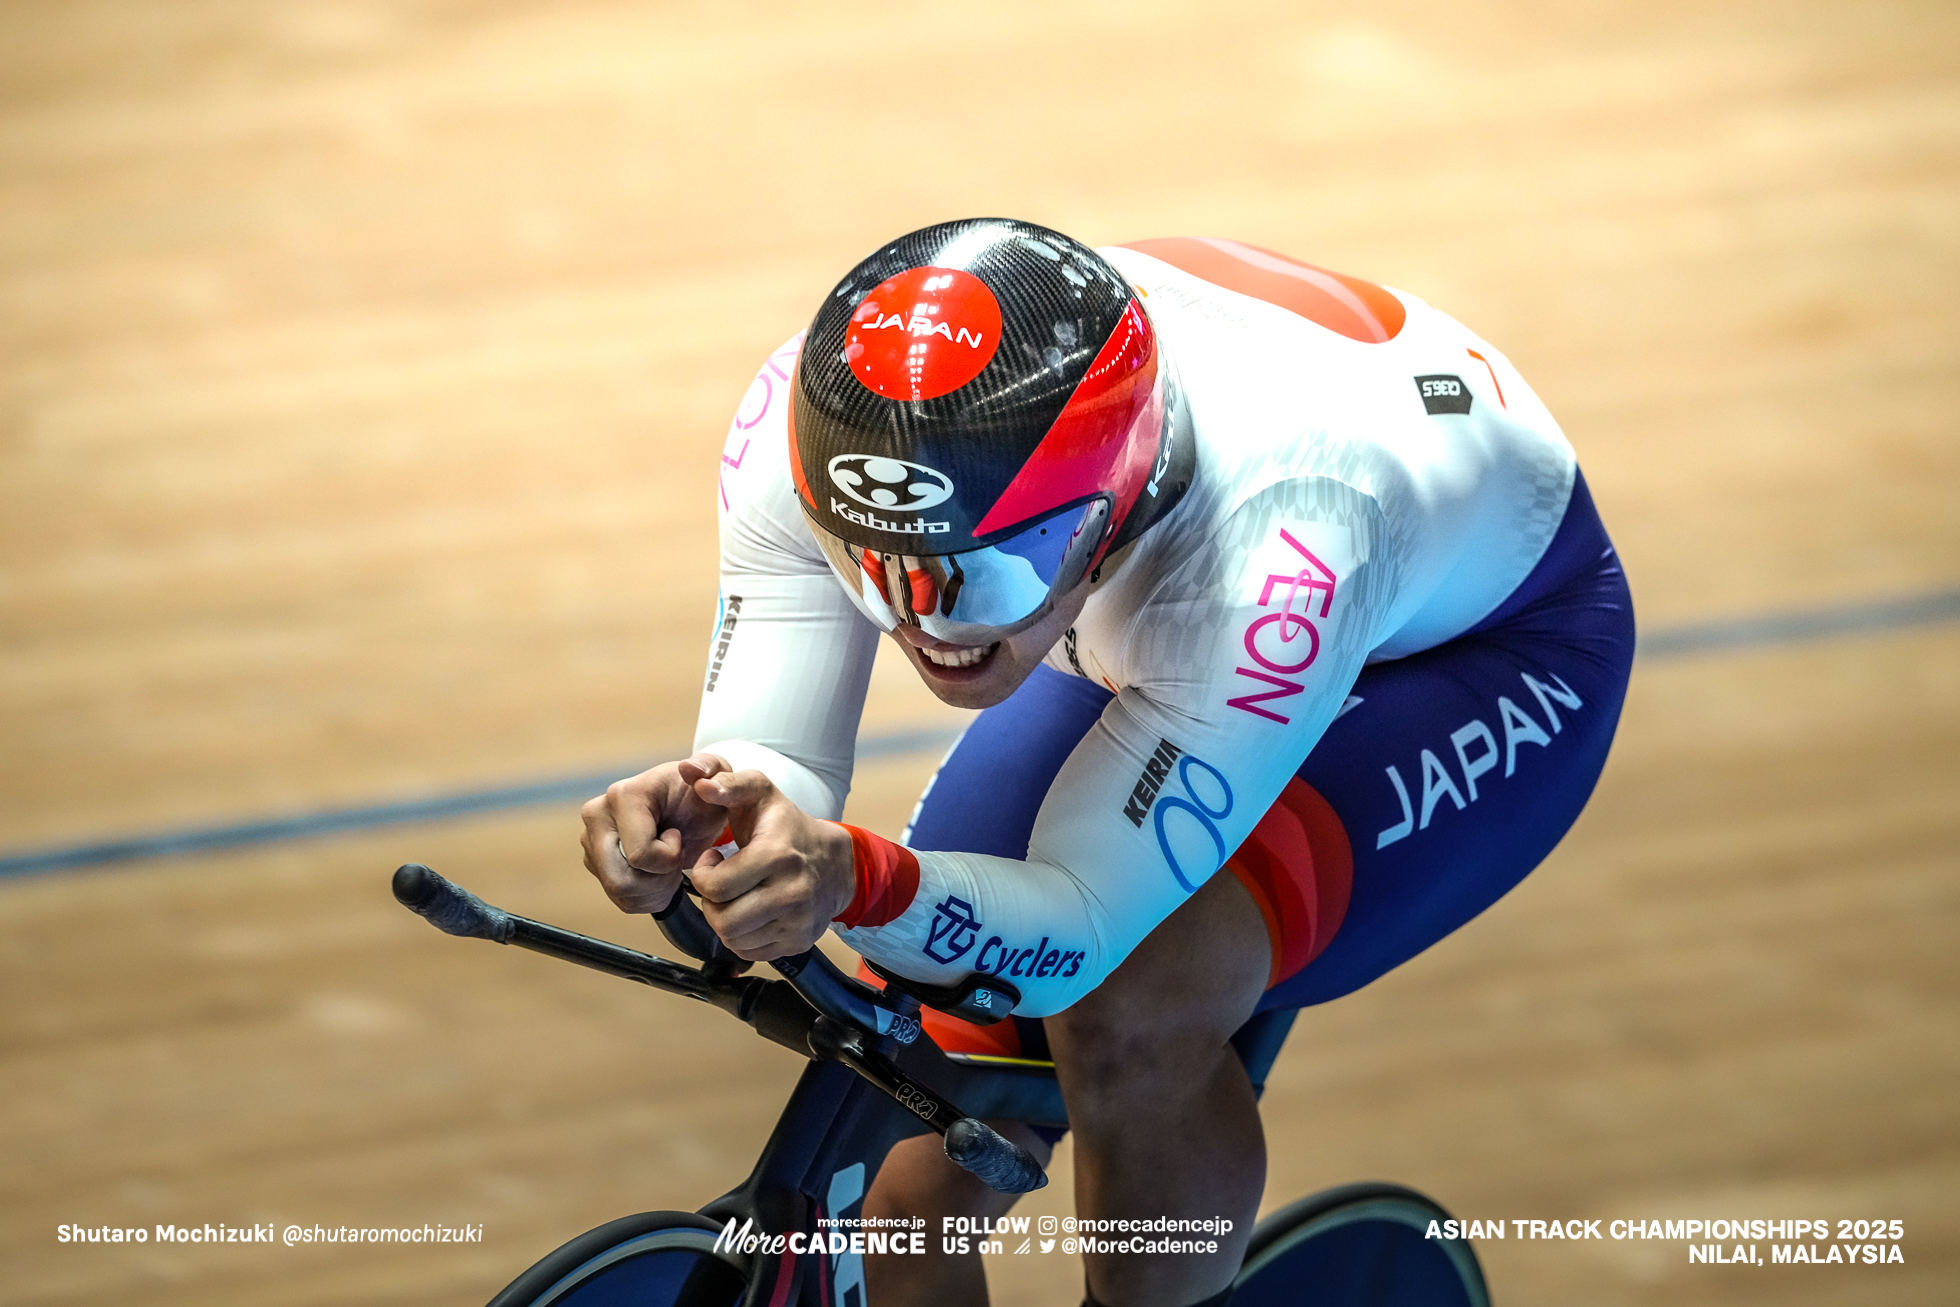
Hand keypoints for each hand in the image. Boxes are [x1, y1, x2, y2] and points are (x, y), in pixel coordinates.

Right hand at [580, 753, 737, 913]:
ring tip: (669, 867)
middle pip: (621, 879)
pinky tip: (659, 876)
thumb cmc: (702, 794)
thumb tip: (691, 770)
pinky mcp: (593, 860)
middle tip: (676, 861)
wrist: (691, 809)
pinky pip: (618, 897)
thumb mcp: (717, 777)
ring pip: (619, 891)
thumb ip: (710, 767)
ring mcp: (591, 839)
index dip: (669, 857)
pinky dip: (645, 896)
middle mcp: (598, 815)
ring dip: (654, 890)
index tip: (678, 835)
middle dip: (658, 880)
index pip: (640, 855)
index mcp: (623, 795)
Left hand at [685, 769, 856, 960]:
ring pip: (733, 939)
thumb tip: (698, 781)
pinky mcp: (799, 941)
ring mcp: (798, 922)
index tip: (714, 860)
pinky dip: (742, 936)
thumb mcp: (761, 794)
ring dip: (724, 919)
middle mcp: (791, 893)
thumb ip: (728, 783)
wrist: (835, 863)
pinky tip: (750, 911)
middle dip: (711, 902)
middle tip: (720, 883)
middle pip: (722, 920)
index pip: (716, 887)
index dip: (704, 874)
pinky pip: (750, 952)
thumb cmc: (789, 827)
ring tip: (735, 896)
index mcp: (778, 856)